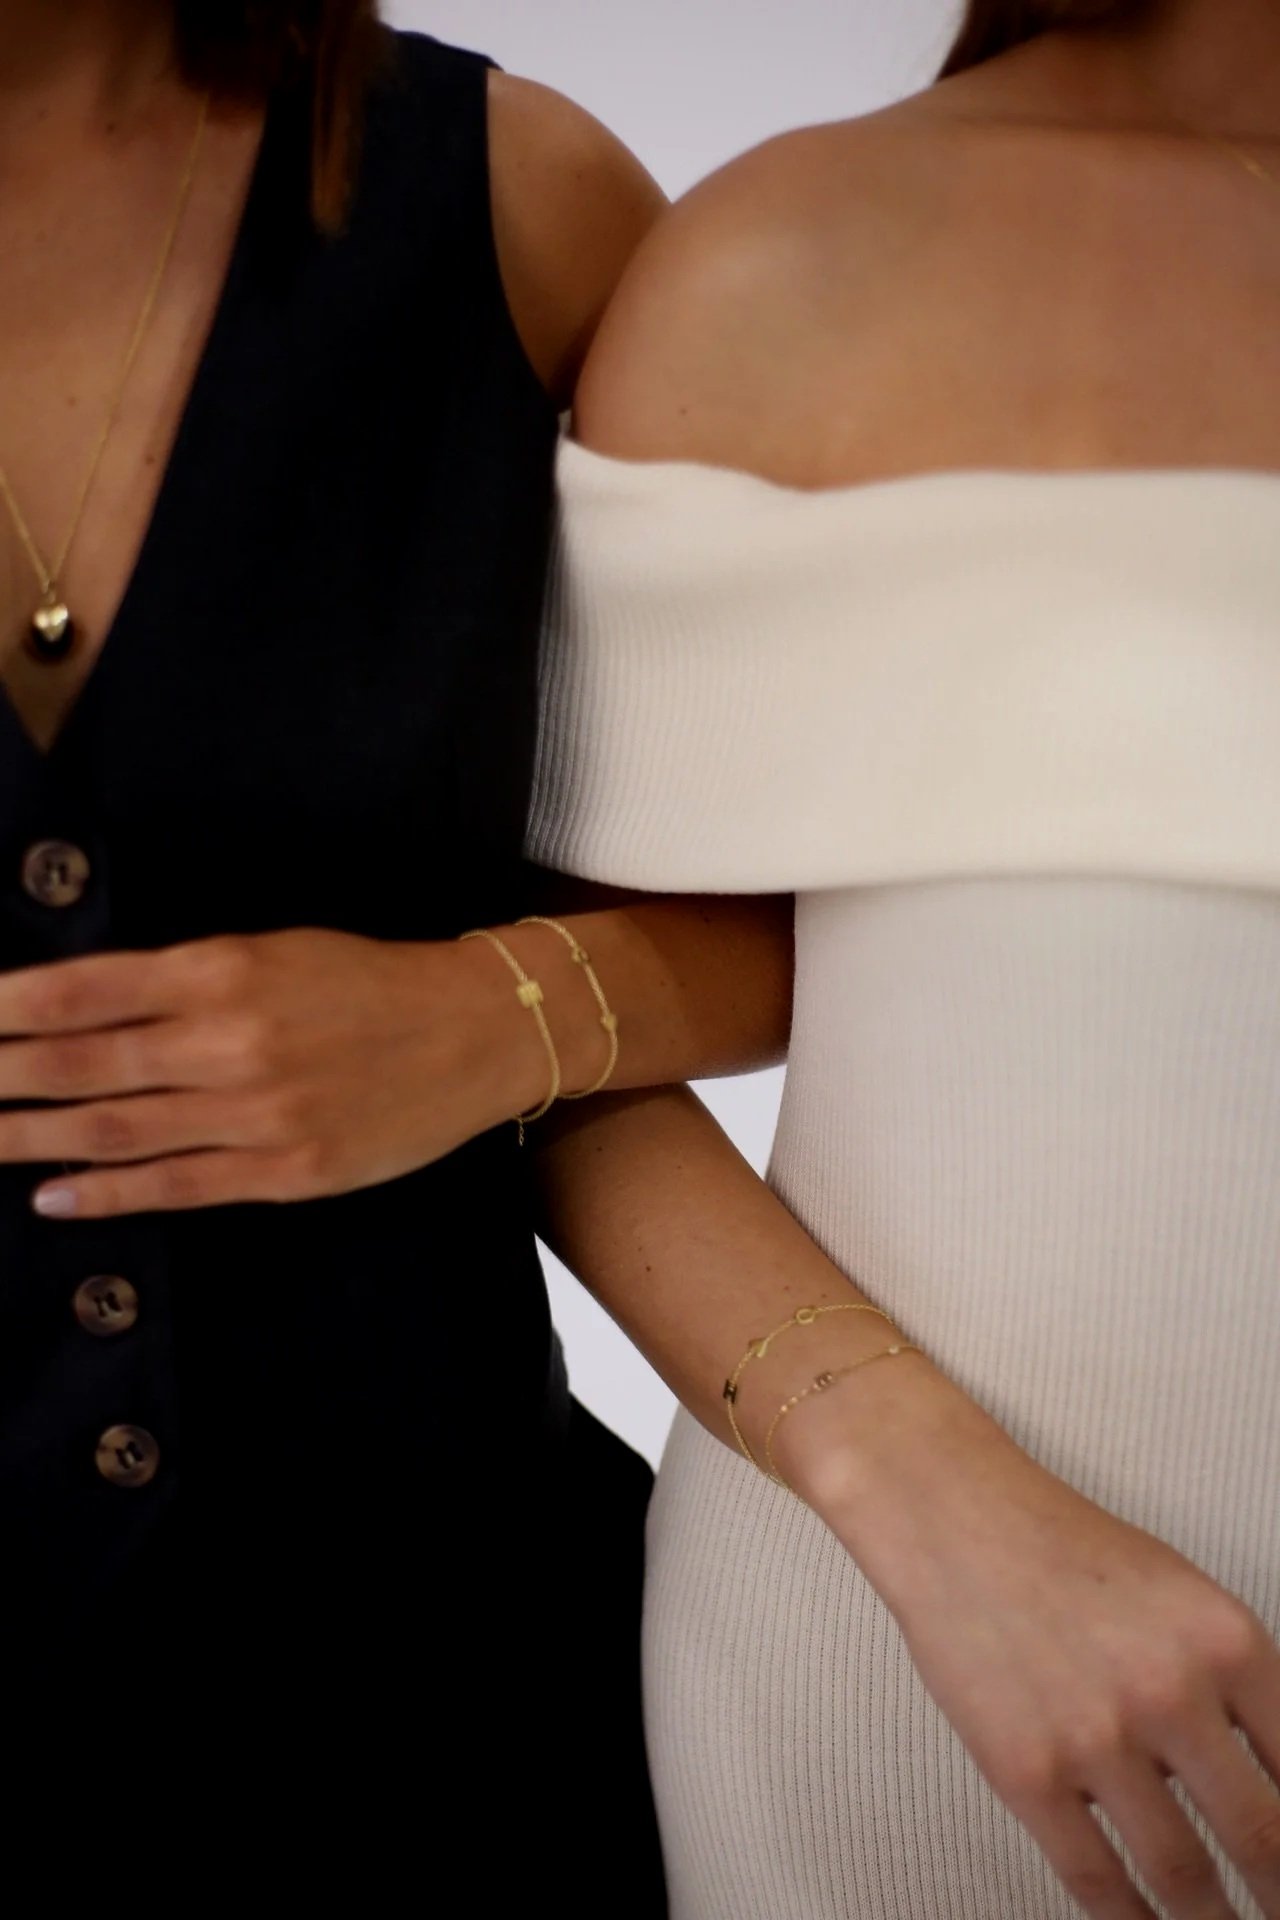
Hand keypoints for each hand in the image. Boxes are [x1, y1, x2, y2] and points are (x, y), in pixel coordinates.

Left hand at [0, 930, 542, 1217]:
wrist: (476, 1031)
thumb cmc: (369, 982)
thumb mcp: (273, 951)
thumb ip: (180, 979)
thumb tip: (79, 1007)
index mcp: (224, 969)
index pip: (83, 991)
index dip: (6, 1007)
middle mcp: (230, 1040)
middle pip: (81, 1064)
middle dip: (1, 1074)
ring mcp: (256, 1112)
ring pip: (114, 1129)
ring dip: (29, 1138)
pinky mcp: (285, 1170)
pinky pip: (175, 1186)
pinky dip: (105, 1194)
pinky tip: (53, 1197)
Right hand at [809, 1384, 1279, 1918]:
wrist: (953, 1517)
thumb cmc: (1066, 1551)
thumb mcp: (1183, 1596)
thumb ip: (1236, 1686)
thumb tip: (1272, 1782)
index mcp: (1225, 1640)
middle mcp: (1170, 1690)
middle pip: (1262, 1837)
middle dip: (1276, 1892)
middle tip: (1275, 1907)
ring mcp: (1097, 1736)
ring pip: (1185, 1874)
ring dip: (1212, 1917)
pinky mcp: (1027, 1771)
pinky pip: (1097, 1879)